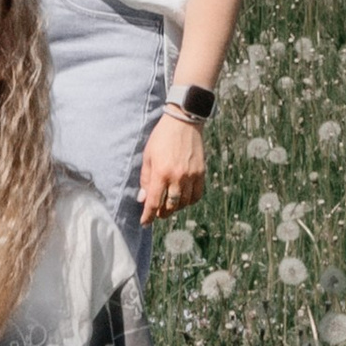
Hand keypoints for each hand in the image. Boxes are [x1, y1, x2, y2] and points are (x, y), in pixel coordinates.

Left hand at [137, 109, 207, 224]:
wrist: (184, 122)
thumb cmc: (162, 138)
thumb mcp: (148, 157)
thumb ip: (146, 179)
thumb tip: (143, 199)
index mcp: (161, 173)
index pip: (154, 202)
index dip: (148, 216)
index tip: (145, 222)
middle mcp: (177, 177)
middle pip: (170, 206)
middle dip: (161, 213)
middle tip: (156, 213)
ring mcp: (191, 176)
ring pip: (184, 203)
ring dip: (175, 208)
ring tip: (169, 205)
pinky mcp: (201, 173)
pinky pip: (197, 195)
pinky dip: (189, 201)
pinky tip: (183, 198)